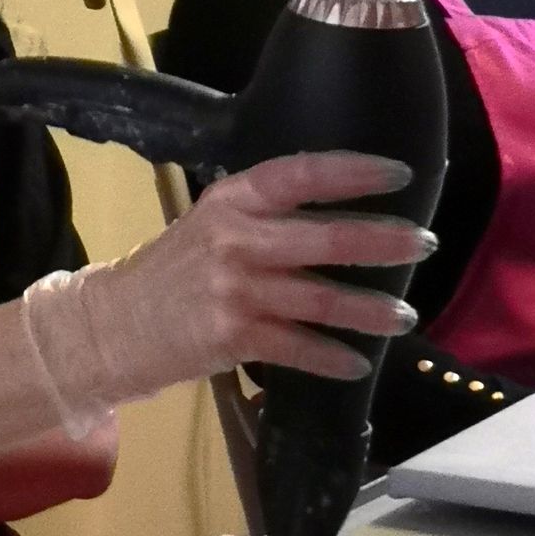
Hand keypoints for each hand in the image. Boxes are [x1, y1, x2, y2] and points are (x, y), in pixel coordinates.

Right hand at [25, 151, 429, 413]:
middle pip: (324, 237)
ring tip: (404, 315)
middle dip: (382, 240)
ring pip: (320, 299)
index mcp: (231, 200)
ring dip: (369, 309)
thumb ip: (263, 217)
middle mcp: (234, 238)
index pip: (301, 174)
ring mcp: (233, 289)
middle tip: (424, 243)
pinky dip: (331, 357)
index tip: (400, 173)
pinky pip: (297, 348)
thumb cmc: (170, 275)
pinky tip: (358, 363)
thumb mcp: (209, 226)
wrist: (110, 327)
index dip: (353, 172)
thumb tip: (339, 216)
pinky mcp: (231, 337)